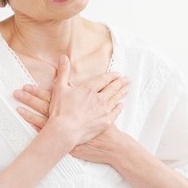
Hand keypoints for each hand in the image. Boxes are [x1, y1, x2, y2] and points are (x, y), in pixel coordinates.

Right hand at [13, 55, 129, 144]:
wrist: (65, 130)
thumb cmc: (61, 110)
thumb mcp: (59, 88)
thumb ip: (63, 72)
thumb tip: (63, 57)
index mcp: (89, 89)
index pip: (104, 80)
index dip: (112, 76)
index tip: (118, 74)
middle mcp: (99, 98)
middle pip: (113, 88)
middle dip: (121, 83)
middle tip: (128, 79)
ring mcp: (103, 110)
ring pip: (116, 99)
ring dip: (122, 93)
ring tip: (127, 89)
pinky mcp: (105, 122)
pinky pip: (115, 113)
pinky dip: (119, 108)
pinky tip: (121, 105)